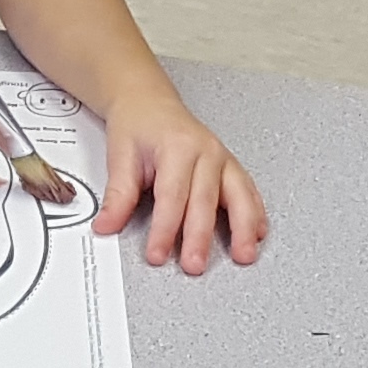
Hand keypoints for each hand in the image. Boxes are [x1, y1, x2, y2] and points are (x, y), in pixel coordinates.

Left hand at [88, 101, 267, 272]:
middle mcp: (206, 152)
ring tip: (243, 255)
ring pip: (238, 196)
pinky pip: (248, 191)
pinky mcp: (230, 167)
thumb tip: (108, 226)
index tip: (156, 254)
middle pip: (205, 201)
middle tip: (194, 265)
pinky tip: (259, 232)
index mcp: (178, 147)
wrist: (150, 102)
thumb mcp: (121, 156)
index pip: (172, 196)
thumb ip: (118, 195)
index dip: (164, 229)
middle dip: (200, 237)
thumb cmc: (138, 125)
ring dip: (243, 228)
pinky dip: (255, 213)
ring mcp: (222, 159)